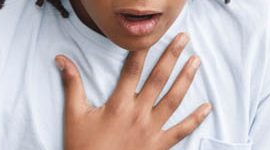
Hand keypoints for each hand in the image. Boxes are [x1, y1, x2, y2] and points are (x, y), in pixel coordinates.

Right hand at [56, 33, 211, 149]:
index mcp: (118, 105)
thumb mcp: (74, 115)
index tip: (152, 36)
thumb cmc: (83, 147)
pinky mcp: (159, 147)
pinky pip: (181, 131)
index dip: (142, 51)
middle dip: (172, 56)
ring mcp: (151, 131)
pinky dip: (195, 119)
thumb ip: (72, 85)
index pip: (132, 70)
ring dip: (186, 79)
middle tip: (183, 38)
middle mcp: (138, 114)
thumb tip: (62, 60)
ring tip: (196, 62)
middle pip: (159, 79)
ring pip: (173, 99)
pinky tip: (206, 107)